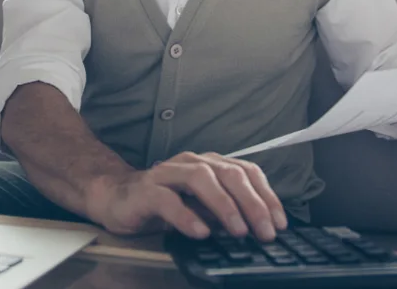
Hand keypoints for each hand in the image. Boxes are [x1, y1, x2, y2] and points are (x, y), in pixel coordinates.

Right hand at [84, 151, 287, 241]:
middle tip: (265, 231)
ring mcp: (168, 173)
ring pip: (201, 179)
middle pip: (229, 174)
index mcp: (210, 164)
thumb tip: (258, 228)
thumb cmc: (164, 203)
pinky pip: (168, 200)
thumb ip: (226, 212)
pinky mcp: (146, 190)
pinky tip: (200, 232)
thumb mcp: (202, 207)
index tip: (280, 223)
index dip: (266, 196)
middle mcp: (192, 163)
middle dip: (252, 204)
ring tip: (238, 231)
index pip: (247, 172)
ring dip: (224, 206)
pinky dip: (186, 216)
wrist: (116, 197)